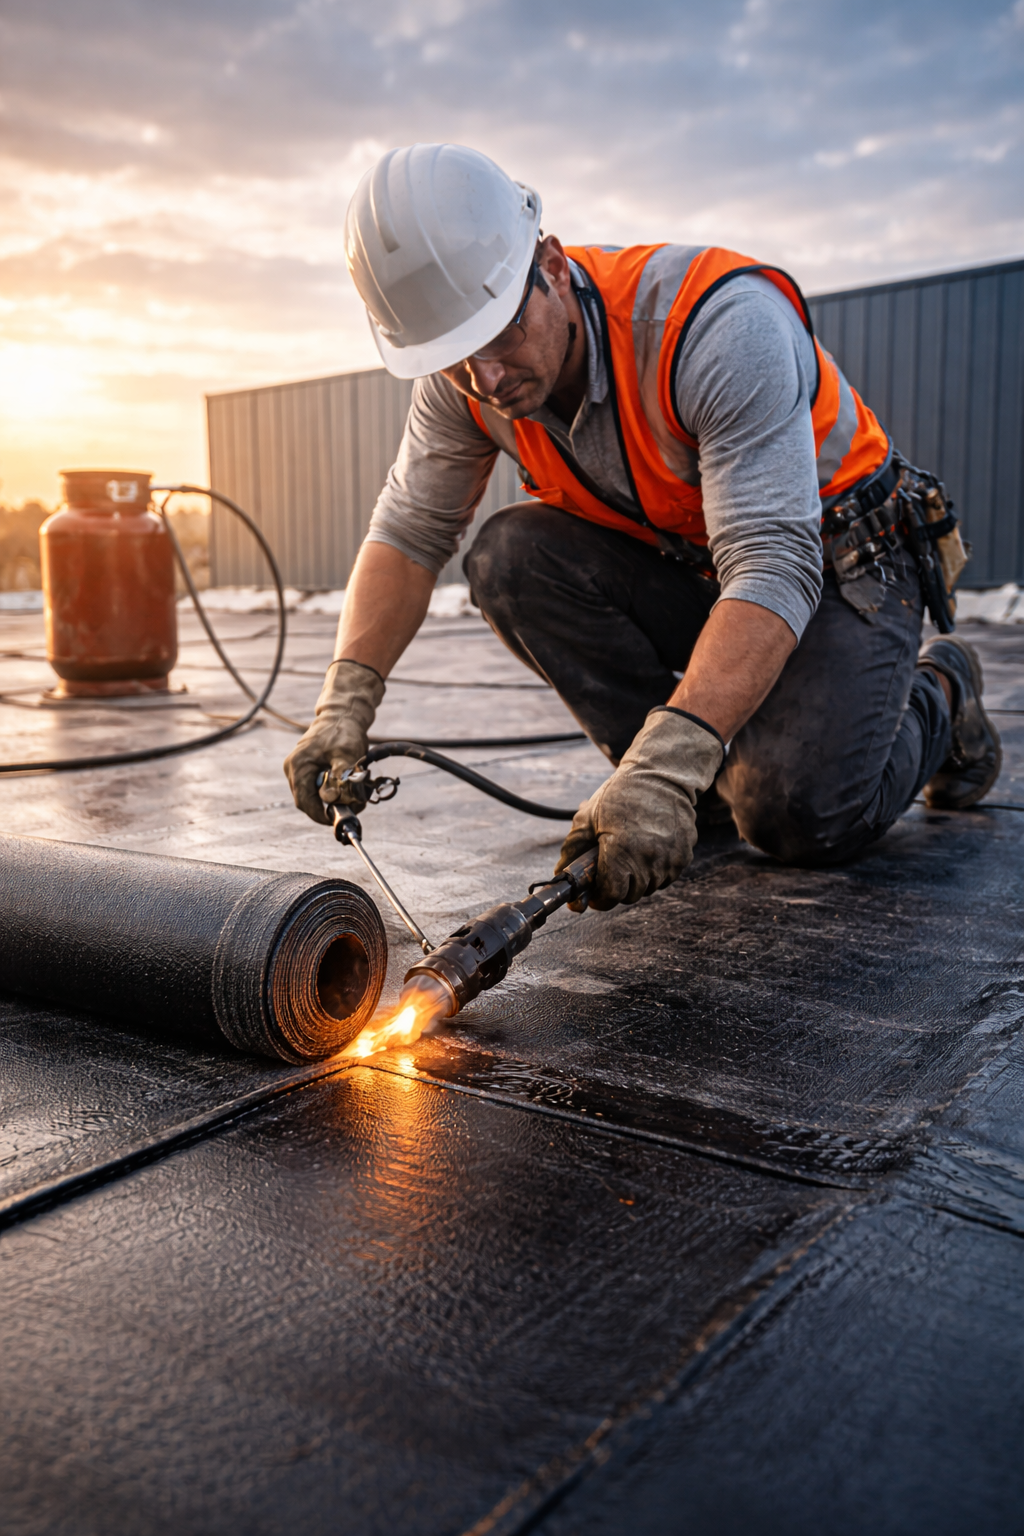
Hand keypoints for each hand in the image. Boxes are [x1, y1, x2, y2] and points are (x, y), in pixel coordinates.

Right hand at [284, 660, 384, 823]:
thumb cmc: (344, 732)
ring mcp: (298, 769)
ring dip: (331, 800)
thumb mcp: (346, 755)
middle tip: (352, 807)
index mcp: (298, 765)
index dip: (321, 815)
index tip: (339, 820)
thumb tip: (331, 800)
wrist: (343, 714)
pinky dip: (330, 791)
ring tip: (353, 796)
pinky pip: (315, 787)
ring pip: (312, 795)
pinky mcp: (306, 768)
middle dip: (328, 808)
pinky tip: (346, 787)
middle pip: (307, 801)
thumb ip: (339, 778)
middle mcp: (293, 768)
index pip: (304, 802)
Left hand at [556, 708, 723, 910]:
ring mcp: (669, 860)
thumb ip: (573, 850)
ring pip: (649, 888)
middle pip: (630, 895)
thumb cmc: (621, 794)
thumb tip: (560, 876)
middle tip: (610, 871)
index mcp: (621, 852)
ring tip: (630, 856)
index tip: (594, 893)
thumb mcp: (588, 817)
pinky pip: (666, 877)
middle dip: (617, 889)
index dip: (600, 898)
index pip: (611, 896)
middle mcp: (648, 860)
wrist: (661, 776)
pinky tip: (648, 851)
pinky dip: (655, 872)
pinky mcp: (683, 856)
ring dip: (637, 881)